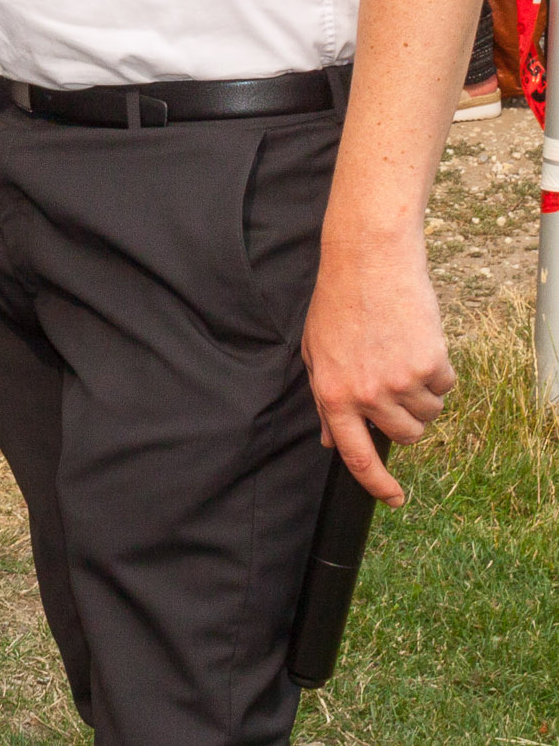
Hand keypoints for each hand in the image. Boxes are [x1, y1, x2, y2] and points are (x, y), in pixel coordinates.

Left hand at [301, 231, 454, 505]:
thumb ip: (324, 400)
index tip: (393, 499)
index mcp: (332, 393)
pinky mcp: (429, 365)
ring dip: (422, 392)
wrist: (367, 262)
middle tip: (392, 379)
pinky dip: (438, 371)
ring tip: (400, 352)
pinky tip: (417, 341)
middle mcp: (365, 394)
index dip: (376, 484)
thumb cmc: (337, 304)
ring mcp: (399, 382)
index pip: (354, 455)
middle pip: (404, 436)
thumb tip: (329, 441)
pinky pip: (446, 387)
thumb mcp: (315, 352)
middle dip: (404, 416)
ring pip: (428, 413)